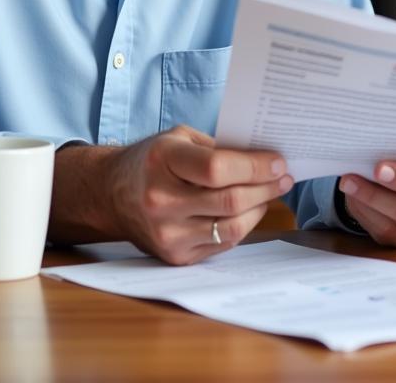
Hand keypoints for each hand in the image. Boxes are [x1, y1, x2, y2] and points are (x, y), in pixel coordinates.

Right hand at [103, 125, 292, 264]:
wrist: (111, 194)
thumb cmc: (153, 159)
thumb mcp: (179, 138)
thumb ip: (218, 147)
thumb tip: (265, 159)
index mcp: (162, 162)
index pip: (217, 169)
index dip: (255, 167)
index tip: (278, 161)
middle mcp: (161, 201)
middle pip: (230, 201)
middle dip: (266, 188)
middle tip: (284, 176)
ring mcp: (167, 234)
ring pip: (232, 228)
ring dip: (260, 209)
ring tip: (272, 192)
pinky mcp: (175, 256)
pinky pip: (223, 244)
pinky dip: (243, 225)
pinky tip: (250, 209)